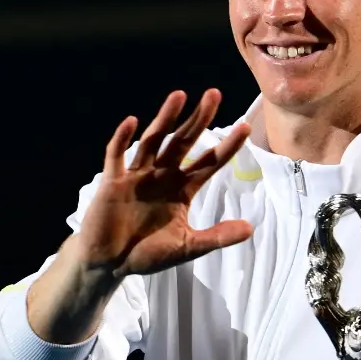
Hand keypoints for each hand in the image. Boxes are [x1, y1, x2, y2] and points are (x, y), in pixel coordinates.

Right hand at [73, 89, 252, 279]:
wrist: (110, 264)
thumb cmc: (148, 253)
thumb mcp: (187, 246)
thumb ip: (217, 237)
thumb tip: (250, 228)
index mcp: (183, 188)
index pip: (209, 162)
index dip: (227, 146)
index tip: (246, 127)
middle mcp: (163, 176)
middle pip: (184, 142)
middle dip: (199, 119)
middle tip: (214, 94)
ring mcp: (137, 176)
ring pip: (154, 141)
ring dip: (165, 119)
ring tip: (179, 95)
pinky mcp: (112, 182)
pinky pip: (116, 157)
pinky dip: (122, 140)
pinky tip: (132, 122)